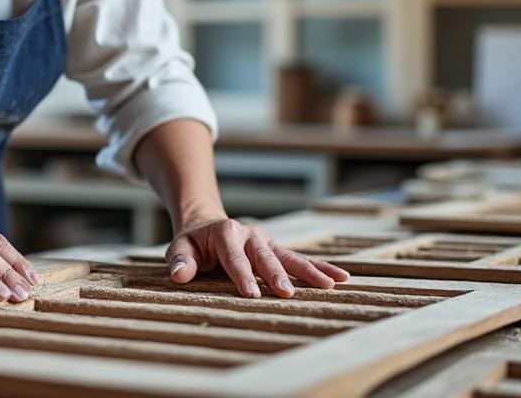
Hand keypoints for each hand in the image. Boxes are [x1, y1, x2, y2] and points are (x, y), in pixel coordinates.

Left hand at [165, 218, 350, 297]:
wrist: (207, 225)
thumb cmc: (193, 243)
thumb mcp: (180, 247)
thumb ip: (180, 260)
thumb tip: (181, 275)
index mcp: (226, 233)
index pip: (235, 258)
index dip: (243, 276)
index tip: (252, 294)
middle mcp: (251, 235)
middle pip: (266, 257)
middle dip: (277, 275)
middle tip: (287, 293)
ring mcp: (267, 242)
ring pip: (290, 257)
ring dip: (309, 271)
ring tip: (330, 284)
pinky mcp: (276, 250)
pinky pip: (301, 259)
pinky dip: (321, 267)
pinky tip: (341, 277)